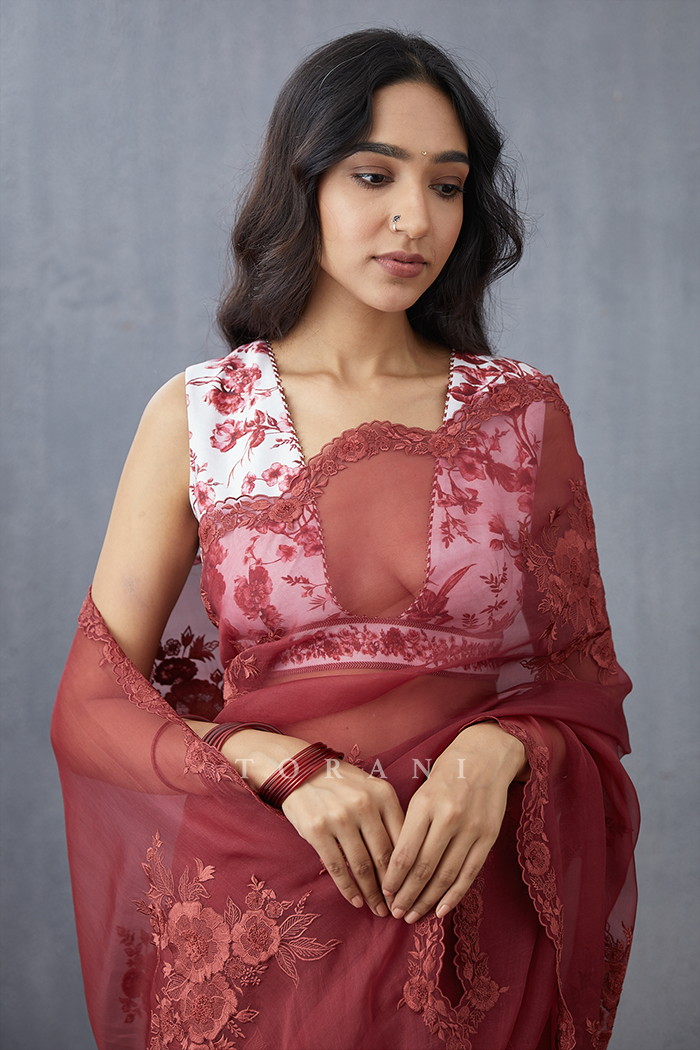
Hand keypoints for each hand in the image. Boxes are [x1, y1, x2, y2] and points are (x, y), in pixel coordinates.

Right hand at [281, 760, 404, 916]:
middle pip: (384, 856)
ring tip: (378, 909)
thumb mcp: (371, 790)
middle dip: (392, 888)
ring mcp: (340, 817)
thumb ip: (388, 816)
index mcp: (383, 794)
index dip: (409, 869)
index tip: (411, 888)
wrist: (300, 771)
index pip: (403, 839)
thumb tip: (407, 859)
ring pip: (362, 865)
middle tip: (396, 907)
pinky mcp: (317, 830)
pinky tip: (356, 900)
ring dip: (372, 893)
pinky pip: (337, 867)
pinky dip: (349, 888)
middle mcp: (364, 804)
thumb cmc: (342, 785)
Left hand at [381, 722, 526, 922]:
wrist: (485, 756)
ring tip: (414, 915)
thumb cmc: (445, 775)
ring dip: (428, 900)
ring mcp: (471, 829)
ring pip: (446, 875)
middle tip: (396, 913)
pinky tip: (441, 910)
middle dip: (407, 895)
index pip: (404, 852)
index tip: (384, 893)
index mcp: (425, 804)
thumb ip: (410, 827)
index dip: (393, 878)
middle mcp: (448, 817)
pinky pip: (469, 873)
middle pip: (424, 869)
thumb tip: (394, 866)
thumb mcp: (421, 794)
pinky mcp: (488, 837)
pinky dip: (454, 895)